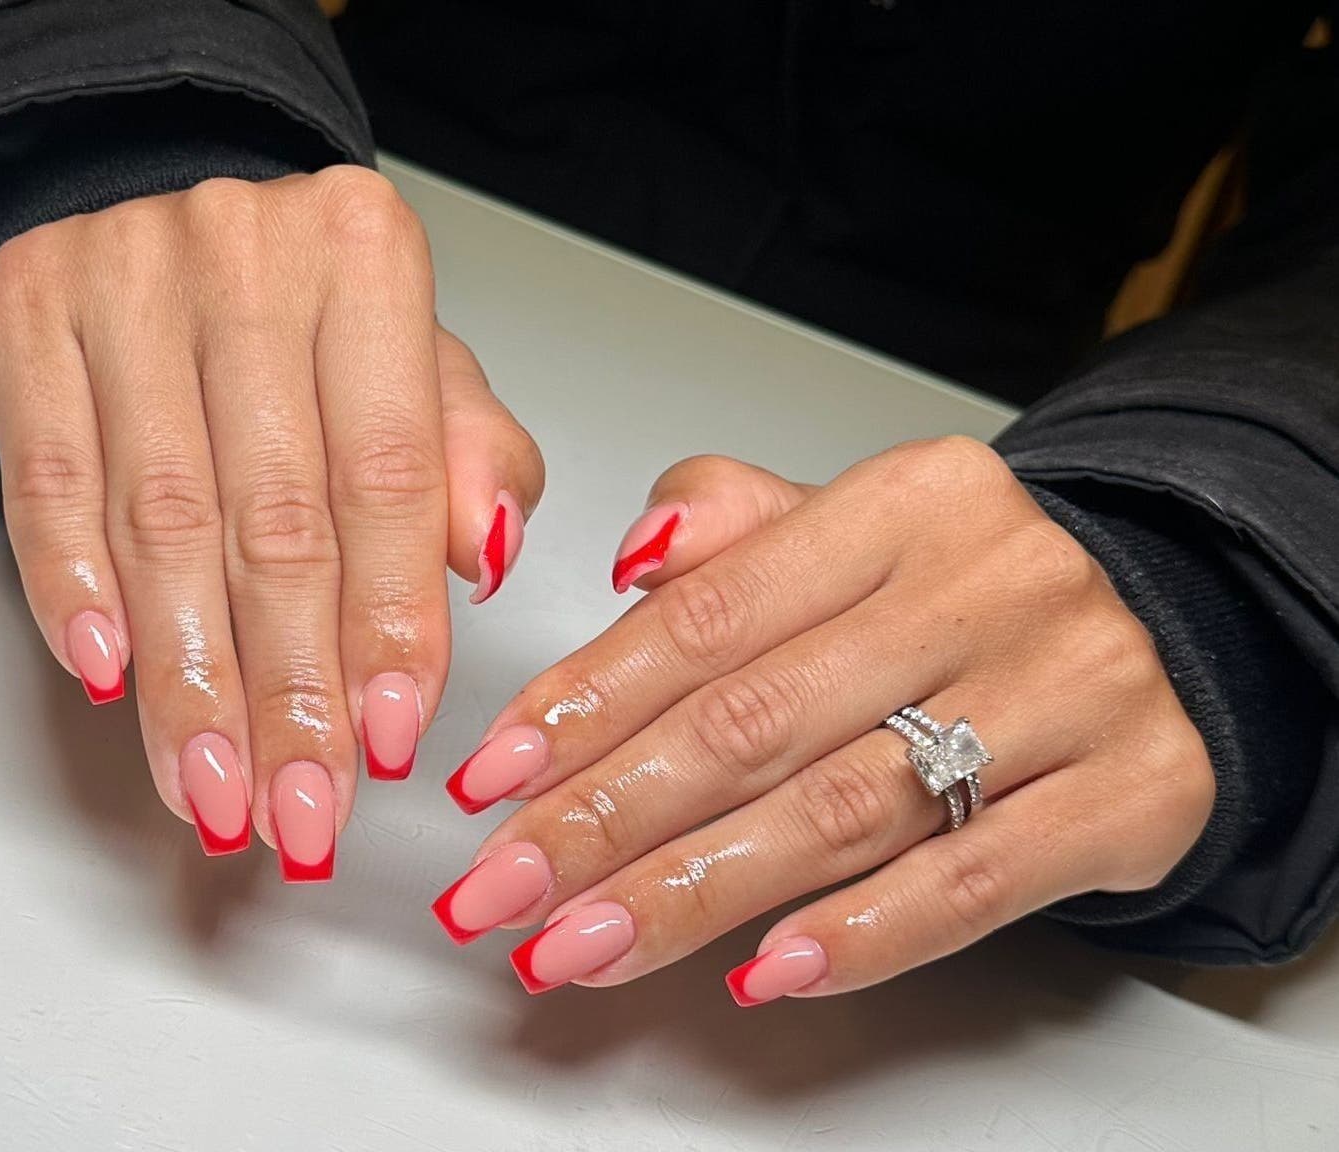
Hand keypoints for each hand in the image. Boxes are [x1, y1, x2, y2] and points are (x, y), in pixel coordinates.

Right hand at [0, 167, 542, 871]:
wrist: (148, 198)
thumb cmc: (299, 312)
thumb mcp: (412, 361)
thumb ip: (468, 457)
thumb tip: (489, 554)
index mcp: (365, 260)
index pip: (389, 478)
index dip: (389, 624)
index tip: (391, 739)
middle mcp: (247, 256)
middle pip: (275, 518)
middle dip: (288, 689)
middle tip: (298, 807)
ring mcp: (124, 277)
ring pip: (161, 520)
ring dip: (190, 678)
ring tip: (214, 785)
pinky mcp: (26, 314)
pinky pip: (48, 480)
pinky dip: (74, 590)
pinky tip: (110, 677)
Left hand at [430, 439, 1211, 999]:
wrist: (1160, 622)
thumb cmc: (965, 588)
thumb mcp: (851, 525)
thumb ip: (732, 524)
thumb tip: (632, 559)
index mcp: (903, 503)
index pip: (710, 615)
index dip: (587, 705)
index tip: (495, 778)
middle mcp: (991, 584)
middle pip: (757, 722)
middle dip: (609, 820)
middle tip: (507, 888)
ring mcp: (1070, 689)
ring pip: (842, 811)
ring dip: (695, 893)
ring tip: (587, 944)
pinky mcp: (1130, 793)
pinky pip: (970, 883)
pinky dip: (857, 935)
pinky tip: (760, 972)